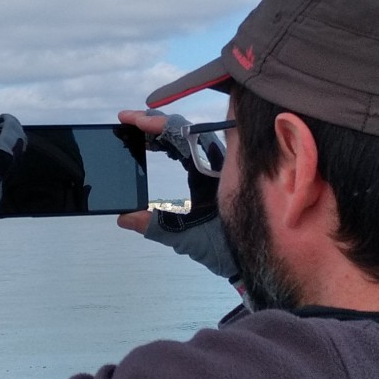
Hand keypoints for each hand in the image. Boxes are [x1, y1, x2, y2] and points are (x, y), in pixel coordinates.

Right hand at [115, 109, 238, 279]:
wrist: (254, 260)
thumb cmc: (229, 246)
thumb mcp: (190, 237)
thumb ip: (156, 226)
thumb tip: (125, 217)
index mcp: (214, 169)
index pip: (183, 134)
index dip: (157, 123)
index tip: (135, 119)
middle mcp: (217, 163)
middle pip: (184, 130)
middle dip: (155, 123)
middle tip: (128, 121)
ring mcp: (216, 168)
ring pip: (188, 138)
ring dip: (162, 133)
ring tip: (137, 132)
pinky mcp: (213, 176)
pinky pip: (191, 151)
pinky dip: (172, 146)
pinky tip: (157, 148)